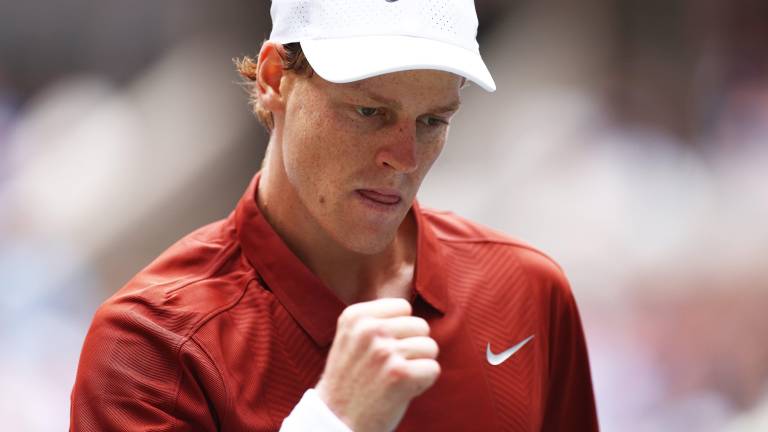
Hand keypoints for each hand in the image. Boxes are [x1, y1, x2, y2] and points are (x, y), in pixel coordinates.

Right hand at [315, 298, 439, 431]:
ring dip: (419, 365)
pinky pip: (433, 368)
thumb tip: (411, 306)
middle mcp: (369, 329)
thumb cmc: (350, 380)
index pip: (404, 307)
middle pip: (421, 325)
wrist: (335, 420)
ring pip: (430, 347)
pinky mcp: (400, 374)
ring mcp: (384, 351)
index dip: (400, 330)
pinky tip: (402, 390)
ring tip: (395, 379)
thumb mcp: (351, 339)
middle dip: (413, 347)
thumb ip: (376, 319)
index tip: (382, 349)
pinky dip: (423, 382)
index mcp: (355, 316)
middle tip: (390, 368)